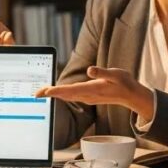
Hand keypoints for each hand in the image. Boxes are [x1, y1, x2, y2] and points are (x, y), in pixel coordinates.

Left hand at [34, 66, 153, 120]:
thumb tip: (90, 70)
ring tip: (42, 93)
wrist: (131, 95)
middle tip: (36, 94)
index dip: (57, 91)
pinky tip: (56, 92)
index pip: (70, 90)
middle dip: (50, 94)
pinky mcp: (88, 96)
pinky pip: (71, 96)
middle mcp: (87, 95)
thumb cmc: (124, 83)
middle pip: (65, 95)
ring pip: (67, 96)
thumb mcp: (115, 74)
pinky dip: (62, 94)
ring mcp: (87, 97)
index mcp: (92, 89)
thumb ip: (102, 72)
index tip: (46, 91)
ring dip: (54, 94)